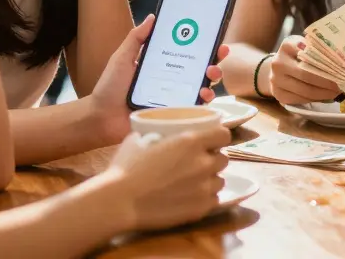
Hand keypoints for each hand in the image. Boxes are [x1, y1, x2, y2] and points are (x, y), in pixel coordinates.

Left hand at [87, 17, 229, 144]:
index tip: (216, 37)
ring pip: (203, 86)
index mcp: (162, 64)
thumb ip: (136, 38)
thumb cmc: (110, 87)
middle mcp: (172, 80)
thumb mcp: (122, 57)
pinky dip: (203, 101)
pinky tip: (204, 94)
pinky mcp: (174, 114)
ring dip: (212, 79)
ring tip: (211, 74)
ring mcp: (175, 98)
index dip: (204, 45)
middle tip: (219, 55)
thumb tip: (152, 17)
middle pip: (201, 68)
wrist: (101, 117)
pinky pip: (194, 108)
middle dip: (215, 60)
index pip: (188, 52)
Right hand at [106, 126, 230, 231]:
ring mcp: (204, 187)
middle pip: (223, 159)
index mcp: (191, 141)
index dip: (219, 137)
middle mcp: (203, 163)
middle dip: (213, 159)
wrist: (121, 201)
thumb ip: (155, 135)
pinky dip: (205, 198)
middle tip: (198, 164)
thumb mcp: (139, 140)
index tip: (212, 141)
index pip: (224, 135)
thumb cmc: (126, 168)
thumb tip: (153, 134)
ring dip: (210, 179)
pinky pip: (213, 200)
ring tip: (194, 183)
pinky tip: (191, 198)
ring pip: (220, 180)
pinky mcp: (201, 208)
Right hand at [268, 35, 340, 104]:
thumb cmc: (297, 55)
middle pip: (308, 75)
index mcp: (287, 45)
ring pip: (305, 91)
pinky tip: (325, 97)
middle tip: (343, 86)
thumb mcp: (305, 45)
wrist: (278, 67)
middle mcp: (278, 63)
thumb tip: (342, 59)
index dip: (327, 64)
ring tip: (337, 93)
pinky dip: (315, 99)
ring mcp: (276, 80)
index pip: (310, 55)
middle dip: (328, 82)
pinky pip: (301, 100)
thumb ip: (318, 49)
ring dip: (324, 93)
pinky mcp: (278, 95)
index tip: (342, 69)